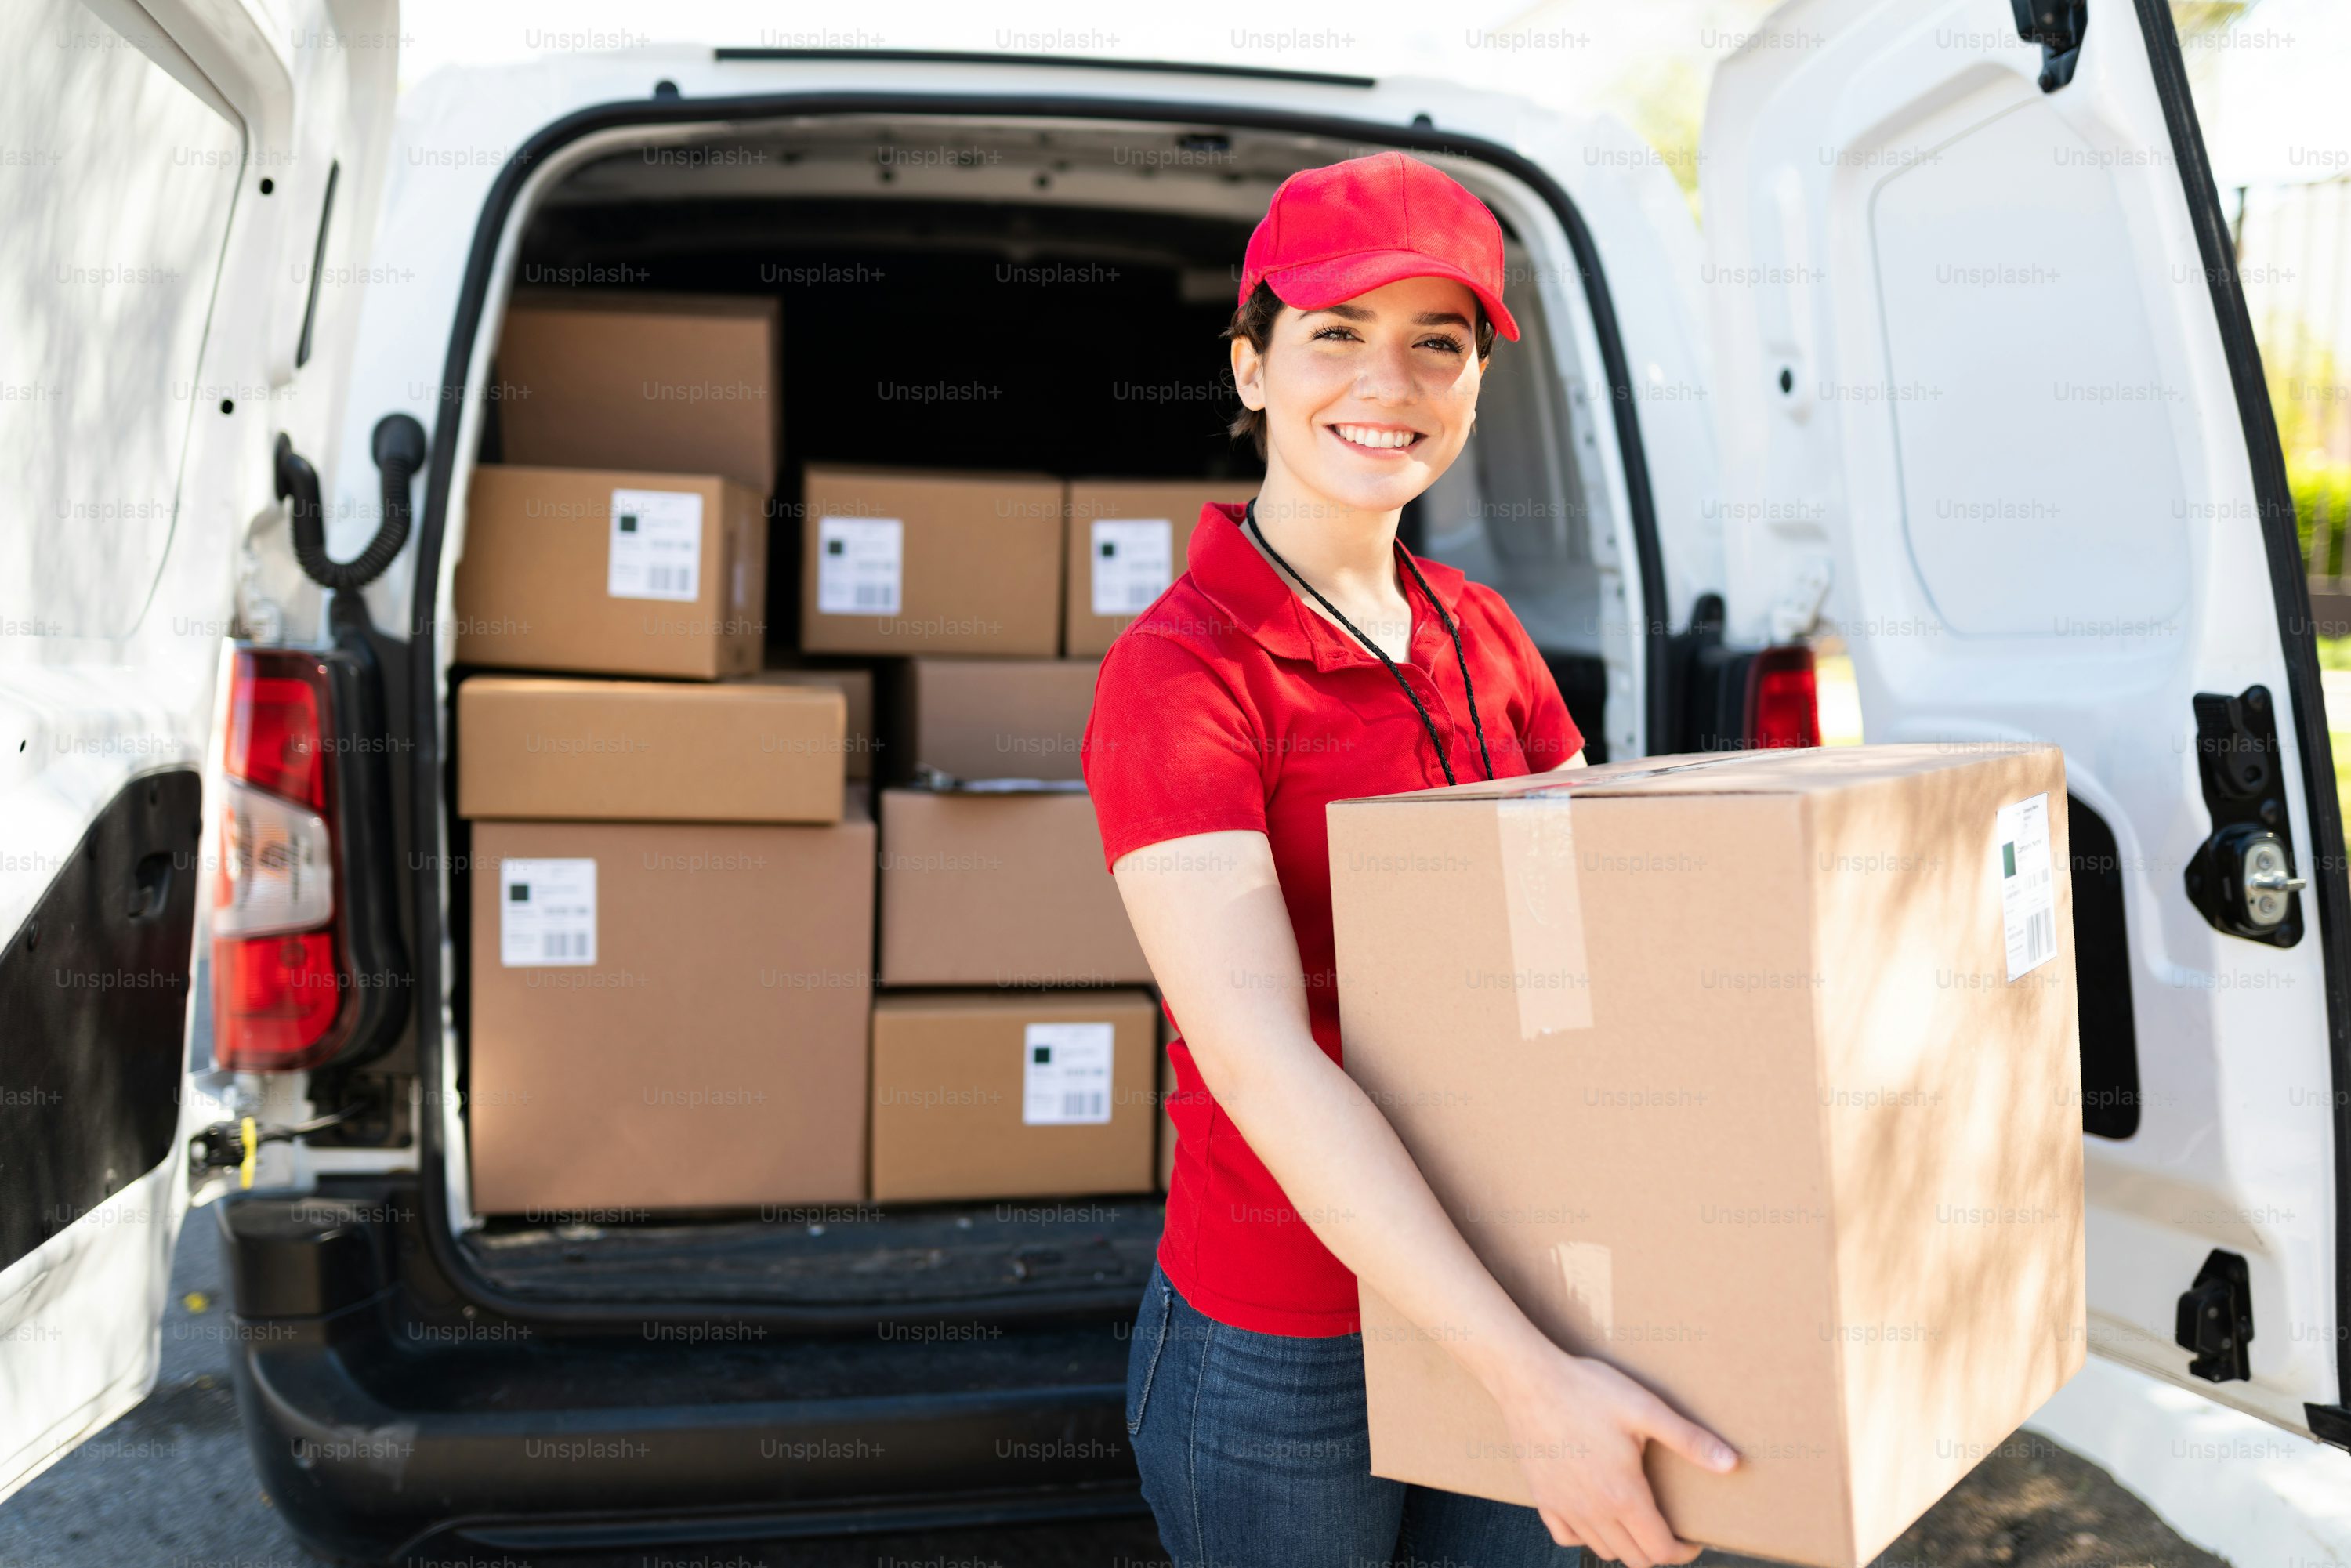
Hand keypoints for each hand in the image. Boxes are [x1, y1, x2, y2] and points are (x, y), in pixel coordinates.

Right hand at [1492, 1343, 1737, 1567]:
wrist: (1528, 1379)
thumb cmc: (1588, 1390)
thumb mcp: (1645, 1410)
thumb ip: (1690, 1441)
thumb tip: (1732, 1464)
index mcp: (1623, 1496)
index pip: (1659, 1551)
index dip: (1682, 1552)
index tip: (1692, 1539)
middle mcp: (1593, 1512)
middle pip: (1633, 1558)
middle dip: (1657, 1551)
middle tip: (1669, 1530)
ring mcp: (1564, 1507)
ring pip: (1602, 1549)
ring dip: (1625, 1544)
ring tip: (1637, 1520)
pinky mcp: (1541, 1497)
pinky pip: (1566, 1536)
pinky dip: (1586, 1535)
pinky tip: (1594, 1514)